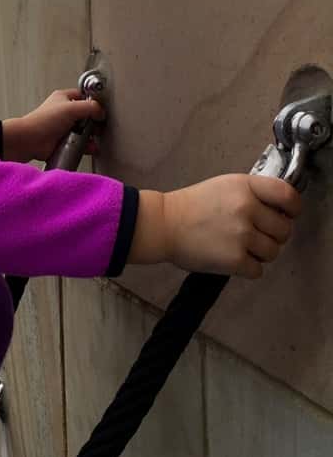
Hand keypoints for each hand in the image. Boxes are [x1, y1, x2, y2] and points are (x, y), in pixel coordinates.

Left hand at [6, 89, 106, 162]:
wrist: (30, 141)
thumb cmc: (43, 121)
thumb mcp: (72, 108)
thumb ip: (90, 107)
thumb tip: (101, 112)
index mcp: (63, 98)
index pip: (83, 96)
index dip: (93, 102)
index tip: (100, 110)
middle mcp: (63, 112)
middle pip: (86, 115)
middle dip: (93, 122)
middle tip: (97, 126)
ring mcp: (63, 127)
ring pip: (83, 130)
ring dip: (90, 136)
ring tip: (92, 138)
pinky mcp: (63, 141)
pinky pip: (79, 143)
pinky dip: (85, 146)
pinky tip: (89, 148)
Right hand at [155, 173, 301, 278]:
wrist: (163, 225)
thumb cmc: (192, 206)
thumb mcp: (226, 186)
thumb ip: (254, 194)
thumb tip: (282, 212)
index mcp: (246, 187)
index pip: (288, 196)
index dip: (293, 209)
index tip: (287, 215)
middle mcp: (247, 209)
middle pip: (284, 230)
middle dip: (272, 235)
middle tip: (252, 235)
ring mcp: (242, 235)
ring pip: (273, 252)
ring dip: (259, 254)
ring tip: (238, 247)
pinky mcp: (234, 259)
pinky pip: (257, 270)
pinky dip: (246, 268)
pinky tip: (231, 258)